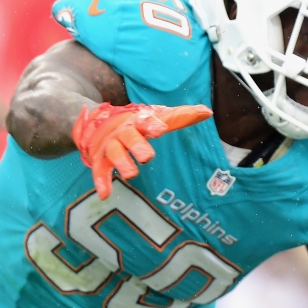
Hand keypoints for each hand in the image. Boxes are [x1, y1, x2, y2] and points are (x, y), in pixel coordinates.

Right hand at [73, 102, 212, 198]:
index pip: (146, 120)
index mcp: (139, 121)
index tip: (161, 129)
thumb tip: (208, 112)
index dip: (152, 125)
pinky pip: (100, 170)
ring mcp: (111, 145)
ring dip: (122, 163)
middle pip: (129, 137)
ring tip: (131, 174)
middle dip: (137, 145)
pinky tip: (105, 194)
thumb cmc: (140, 123)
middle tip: (147, 157)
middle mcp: (123, 132)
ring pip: (114, 152)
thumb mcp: (160, 117)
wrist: (102, 122)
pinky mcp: (101, 159)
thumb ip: (183, 116)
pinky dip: (101, 181)